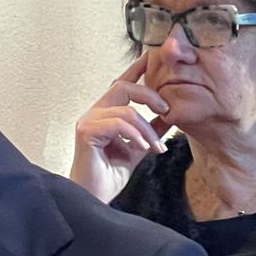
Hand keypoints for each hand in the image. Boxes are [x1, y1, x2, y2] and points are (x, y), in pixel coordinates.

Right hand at [69, 53, 171, 202]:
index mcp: (106, 112)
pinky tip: (142, 149)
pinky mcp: (86, 132)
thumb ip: (150, 131)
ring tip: (156, 147)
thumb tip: (169, 116)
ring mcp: (88, 120)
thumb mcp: (138, 148)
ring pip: (126, 109)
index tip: (153, 58)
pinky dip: (134, 135)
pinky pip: (117, 123)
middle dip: (149, 95)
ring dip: (146, 128)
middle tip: (167, 110)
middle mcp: (95, 112)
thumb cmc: (109, 175)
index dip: (137, 68)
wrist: (94, 197)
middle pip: (123, 86)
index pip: (122, 83)